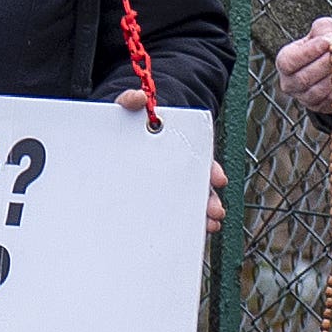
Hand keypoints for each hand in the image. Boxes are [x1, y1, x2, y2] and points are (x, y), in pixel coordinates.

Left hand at [117, 87, 227, 231]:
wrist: (113, 132)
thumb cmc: (124, 122)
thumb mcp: (127, 107)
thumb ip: (131, 99)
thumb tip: (139, 98)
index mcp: (174, 147)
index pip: (199, 158)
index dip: (210, 169)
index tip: (218, 178)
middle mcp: (175, 166)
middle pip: (197, 184)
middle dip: (209, 199)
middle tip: (215, 211)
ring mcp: (164, 182)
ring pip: (187, 200)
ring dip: (200, 214)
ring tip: (209, 225)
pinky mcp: (150, 196)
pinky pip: (167, 212)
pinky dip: (180, 223)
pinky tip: (188, 234)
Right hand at [272, 17, 331, 117]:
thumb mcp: (327, 28)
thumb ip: (324, 29)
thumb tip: (329, 39)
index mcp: (286, 61)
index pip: (288, 62)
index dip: (308, 53)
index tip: (328, 42)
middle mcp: (291, 82)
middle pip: (303, 78)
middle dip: (327, 63)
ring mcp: (305, 97)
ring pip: (319, 90)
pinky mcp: (323, 106)